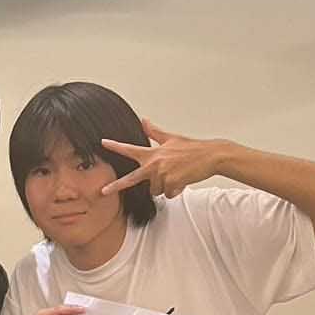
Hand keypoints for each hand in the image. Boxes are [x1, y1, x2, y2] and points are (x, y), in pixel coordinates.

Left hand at [100, 120, 229, 198]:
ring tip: (177, 175)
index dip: (116, 146)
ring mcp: (162, 174)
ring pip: (156, 190)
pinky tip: (183, 180)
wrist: (211, 156)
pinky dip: (176, 190)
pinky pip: (168, 194)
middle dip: (117, 185)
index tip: (103, 143)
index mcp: (153, 153)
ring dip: (166, 186)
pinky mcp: (172, 182)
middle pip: (132, 179)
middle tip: (103, 191)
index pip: (130, 149)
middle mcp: (155, 163)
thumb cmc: (192, 148)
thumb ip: (155, 133)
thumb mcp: (171, 138)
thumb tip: (144, 120)